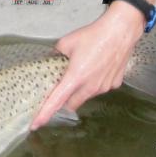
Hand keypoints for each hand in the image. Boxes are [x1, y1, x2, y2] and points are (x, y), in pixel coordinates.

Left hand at [30, 1, 144, 128]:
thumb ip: (55, 55)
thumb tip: (51, 61)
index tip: (35, 124)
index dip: (45, 114)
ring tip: (80, 70)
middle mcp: (90, 87)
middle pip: (71, 103)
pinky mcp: (114, 84)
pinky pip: (99, 88)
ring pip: (85, 95)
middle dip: (63, 101)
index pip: (56, 101)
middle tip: (58, 89)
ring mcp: (104, 87)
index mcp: (75, 77)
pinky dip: (93, 83)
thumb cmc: (93, 35)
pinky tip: (95, 67)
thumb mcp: (66, 43)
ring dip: (79, 90)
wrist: (120, 32)